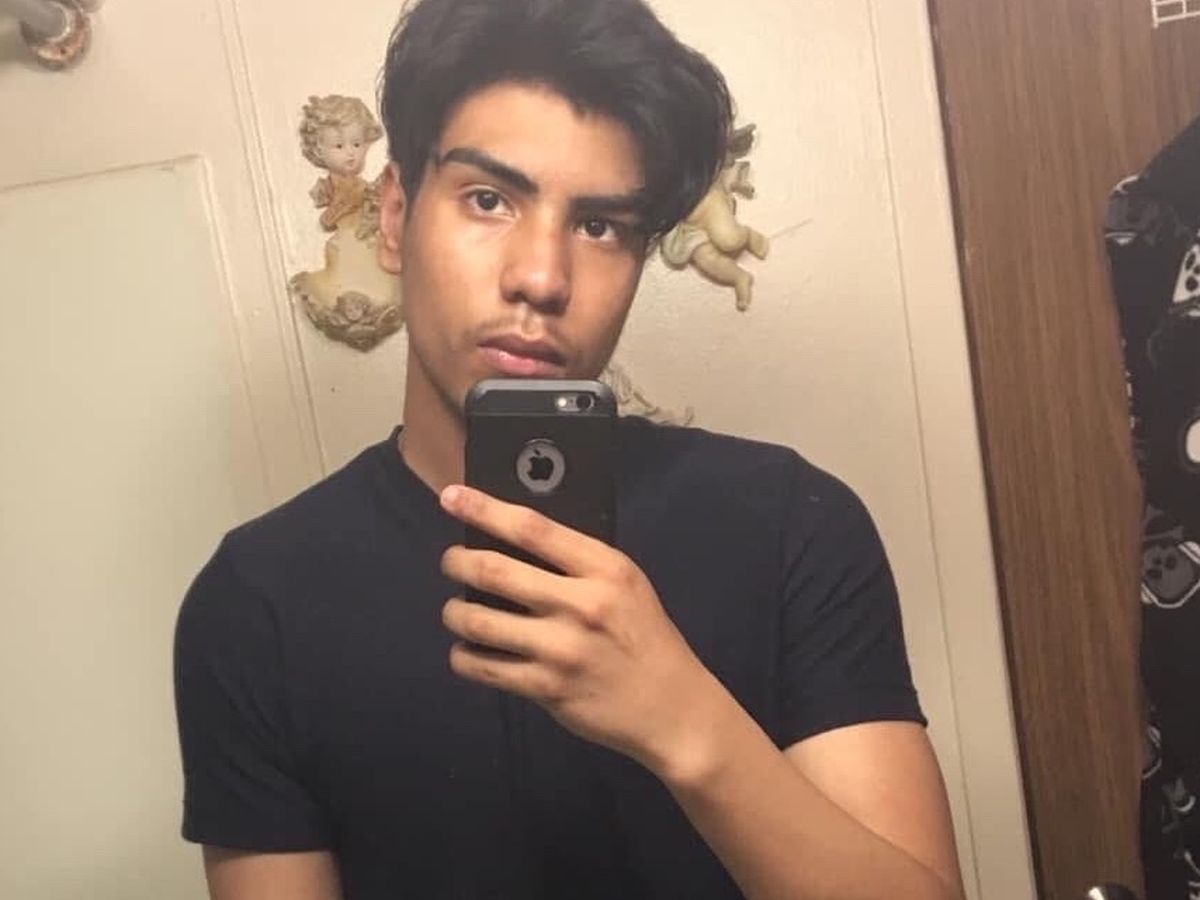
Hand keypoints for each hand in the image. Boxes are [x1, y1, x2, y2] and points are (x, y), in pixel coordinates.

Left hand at [438, 485, 721, 774]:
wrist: (671, 707)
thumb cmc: (644, 636)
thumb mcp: (626, 585)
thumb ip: (579, 563)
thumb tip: (512, 539)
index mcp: (604, 569)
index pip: (533, 528)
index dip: (484, 509)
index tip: (451, 496)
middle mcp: (580, 605)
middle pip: (494, 570)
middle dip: (457, 561)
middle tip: (450, 561)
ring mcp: (560, 649)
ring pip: (478, 622)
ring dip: (454, 612)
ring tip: (456, 610)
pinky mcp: (546, 688)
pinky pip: (482, 668)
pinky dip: (463, 656)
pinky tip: (466, 651)